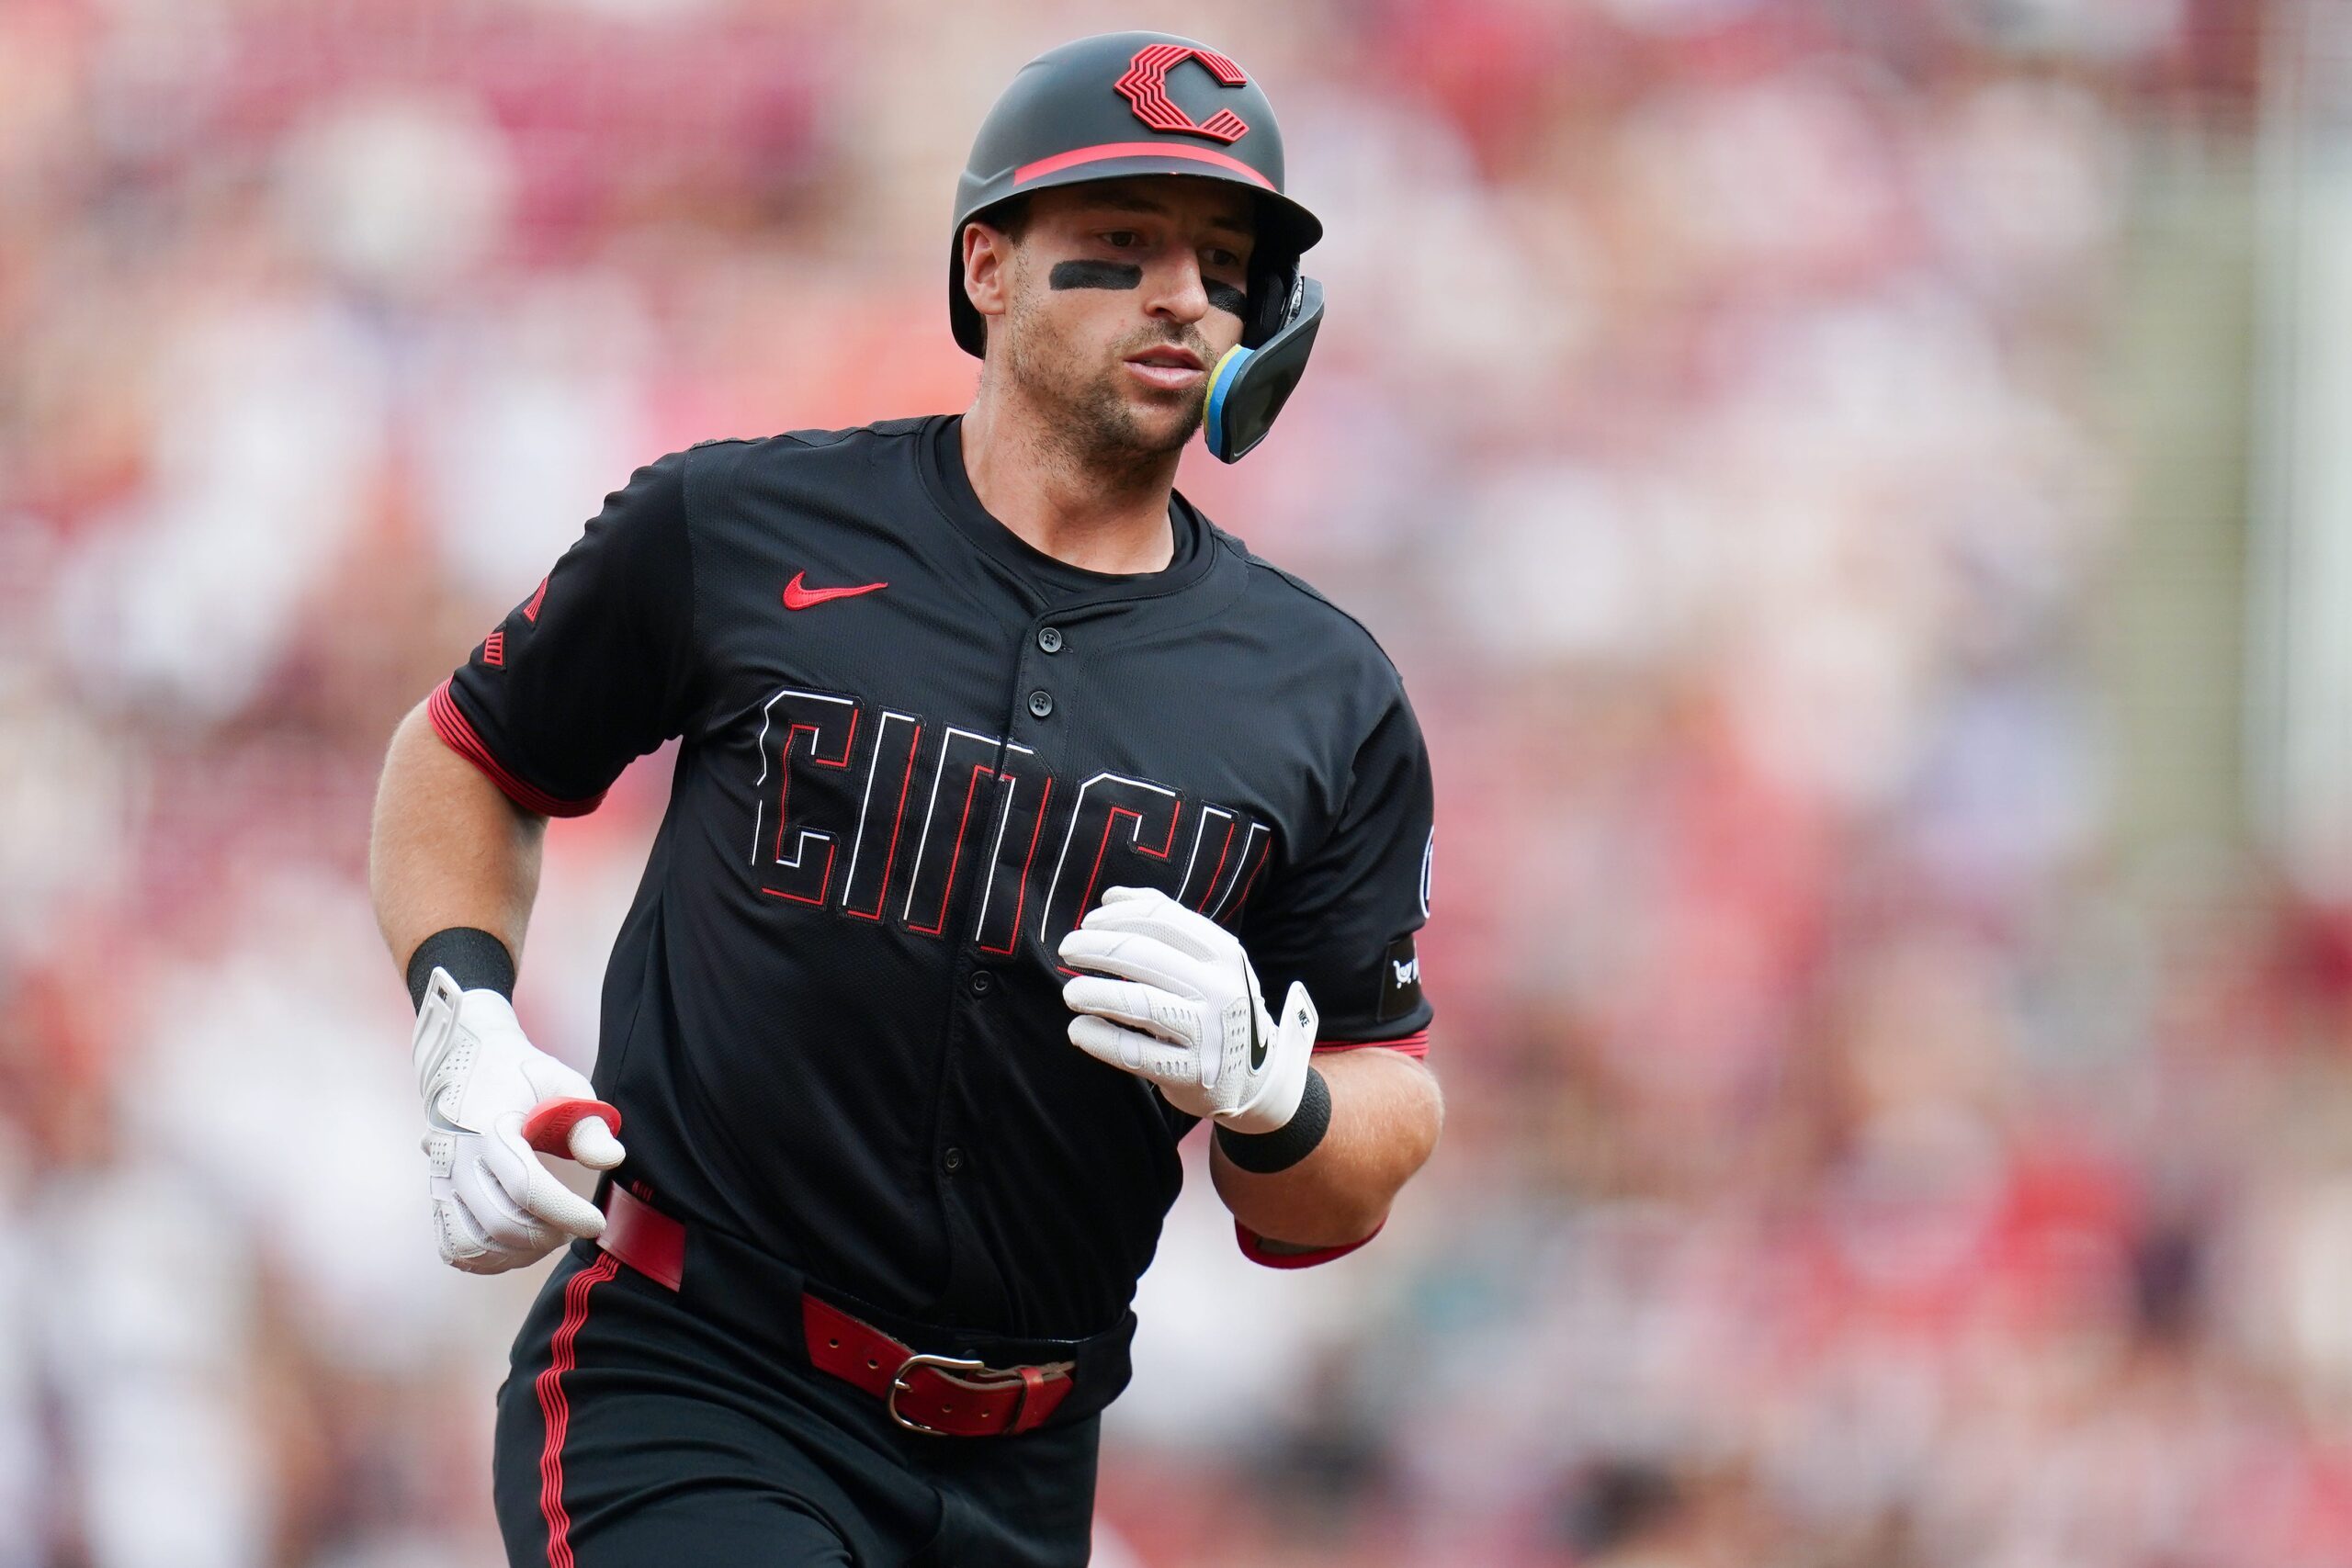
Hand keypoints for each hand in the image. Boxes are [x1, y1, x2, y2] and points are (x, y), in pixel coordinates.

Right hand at [412, 968, 624, 1273]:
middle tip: (575, 1225)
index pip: (526, 1186)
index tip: (595, 1222)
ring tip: (550, 1234)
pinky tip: (519, 1244)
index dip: (565, 1212)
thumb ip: (588, 1123)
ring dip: (519, 1253)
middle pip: (500, 1223)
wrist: (462, 1064)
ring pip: (474, 1244)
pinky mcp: (436, 1198)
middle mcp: (456, 1159)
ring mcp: (440, 1181)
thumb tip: (611, 1159)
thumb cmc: (520, 1076)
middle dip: (547, 1235)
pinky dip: (489, 1259)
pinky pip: (454, 1248)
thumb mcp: (562, 1083)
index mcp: (488, 1127)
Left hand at [1058, 886, 1317, 1132]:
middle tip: (1067, 949)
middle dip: (1096, 948)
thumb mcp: (1209, 961)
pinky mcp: (1190, 1073)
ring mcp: (1208, 1033)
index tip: (1089, 923)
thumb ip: (1167, 923)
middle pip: (1145, 955)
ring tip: (1070, 992)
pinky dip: (1100, 1038)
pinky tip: (1079, 1029)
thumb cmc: (1218, 1006)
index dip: (1118, 916)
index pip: (1163, 919)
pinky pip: (1134, 1052)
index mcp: (1225, 954)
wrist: (1256, 1076)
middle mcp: (1220, 989)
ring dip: (1094, 992)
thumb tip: (1111, 897)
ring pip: (1139, 1003)